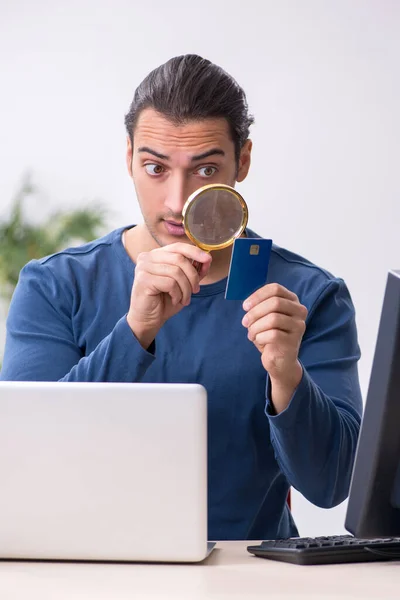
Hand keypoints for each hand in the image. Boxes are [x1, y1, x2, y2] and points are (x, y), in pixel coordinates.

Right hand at [127, 243, 211, 348]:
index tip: (208, 259)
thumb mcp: (183, 283)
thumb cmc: (164, 300)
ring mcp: (143, 267)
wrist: (148, 319)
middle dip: (193, 276)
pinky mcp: (143, 279)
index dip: (195, 252)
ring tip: (184, 298)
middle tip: (196, 290)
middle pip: (179, 259)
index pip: (178, 246)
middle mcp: (147, 257)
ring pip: (176, 272)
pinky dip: (177, 294)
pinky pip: (170, 283)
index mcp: (156, 254)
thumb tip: (207, 259)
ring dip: (186, 288)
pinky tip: (174, 299)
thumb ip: (193, 270)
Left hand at [242, 283, 307, 411]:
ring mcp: (299, 326)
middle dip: (255, 312)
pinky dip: (261, 337)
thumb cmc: (270, 335)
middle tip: (245, 323)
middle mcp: (299, 311)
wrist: (279, 360)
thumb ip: (259, 306)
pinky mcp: (294, 341)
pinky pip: (273, 335)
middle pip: (275, 302)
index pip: (275, 289)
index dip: (257, 295)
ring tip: (251, 334)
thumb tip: (248, 305)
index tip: (245, 306)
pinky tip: (258, 340)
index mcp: (292, 300)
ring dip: (256, 326)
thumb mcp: (265, 317)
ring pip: (274, 319)